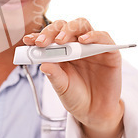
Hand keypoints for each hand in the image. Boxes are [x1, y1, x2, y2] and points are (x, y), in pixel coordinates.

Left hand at [23, 18, 124, 137]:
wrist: (95, 112)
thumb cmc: (76, 97)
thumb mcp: (61, 87)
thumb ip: (54, 75)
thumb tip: (43, 64)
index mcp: (61, 51)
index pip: (49, 36)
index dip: (39, 36)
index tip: (28, 40)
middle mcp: (76, 44)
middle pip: (64, 26)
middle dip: (51, 31)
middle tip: (43, 42)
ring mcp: (92, 46)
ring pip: (81, 25)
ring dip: (69, 29)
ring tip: (60, 41)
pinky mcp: (109, 51)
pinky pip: (102, 36)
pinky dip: (93, 35)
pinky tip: (83, 40)